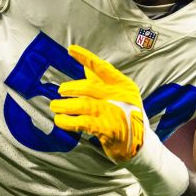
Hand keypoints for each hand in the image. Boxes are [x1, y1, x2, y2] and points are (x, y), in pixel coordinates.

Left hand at [50, 45, 147, 162]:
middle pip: (89, 87)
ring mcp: (114, 113)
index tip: (71, 50)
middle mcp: (120, 97)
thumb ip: (104, 82)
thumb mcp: (122, 96)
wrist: (140, 145)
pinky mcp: (107, 129)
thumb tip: (86, 67)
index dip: (86, 57)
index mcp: (124, 85)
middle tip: (60, 91)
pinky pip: (82, 122)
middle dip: (71, 88)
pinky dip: (68, 121)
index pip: (103, 68)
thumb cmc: (127, 116)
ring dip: (65, 105)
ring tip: (55, 107)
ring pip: (83, 105)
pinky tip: (60, 121)